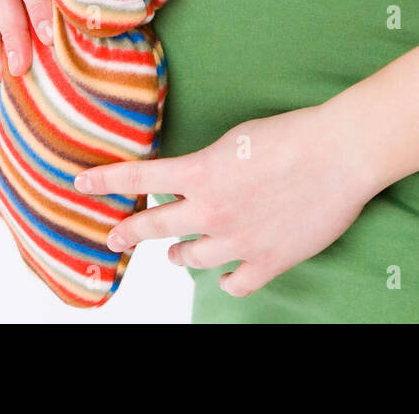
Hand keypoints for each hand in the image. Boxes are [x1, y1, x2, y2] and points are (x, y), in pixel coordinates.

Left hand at [74, 103, 381, 296]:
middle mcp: (210, 211)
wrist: (340, 155)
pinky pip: (233, 284)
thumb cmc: (294, 135)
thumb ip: (208, 164)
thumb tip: (195, 178)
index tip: (78, 183)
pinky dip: (227, 280)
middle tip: (115, 238)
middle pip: (153, 227)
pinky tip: (226, 275)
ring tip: (178, 252)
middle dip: (128, 232)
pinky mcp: (266, 261)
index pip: (137, 176)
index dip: (104, 180)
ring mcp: (236, 241)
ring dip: (180, 254)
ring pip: (189, 259)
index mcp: (200, 172)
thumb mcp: (237, 139)